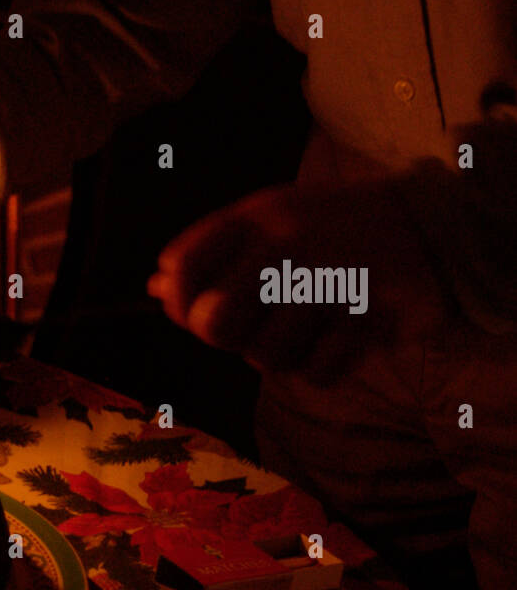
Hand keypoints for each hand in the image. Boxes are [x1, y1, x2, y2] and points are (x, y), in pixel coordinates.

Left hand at [147, 180, 448, 384]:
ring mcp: (330, 279)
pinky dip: (324, 364)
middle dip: (226, 338)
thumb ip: (213, 254)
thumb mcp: (269, 223)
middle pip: (215, 323)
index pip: (184, 265)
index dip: (177, 301)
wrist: (434, 224)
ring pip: (266, 357)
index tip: (192, 311)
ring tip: (304, 326)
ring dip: (281, 353)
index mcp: (259, 216)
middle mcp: (290, 243)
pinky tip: (338, 336)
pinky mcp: (371, 314)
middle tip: (252, 326)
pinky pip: (317, 372)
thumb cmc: (329, 231)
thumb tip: (156, 289)